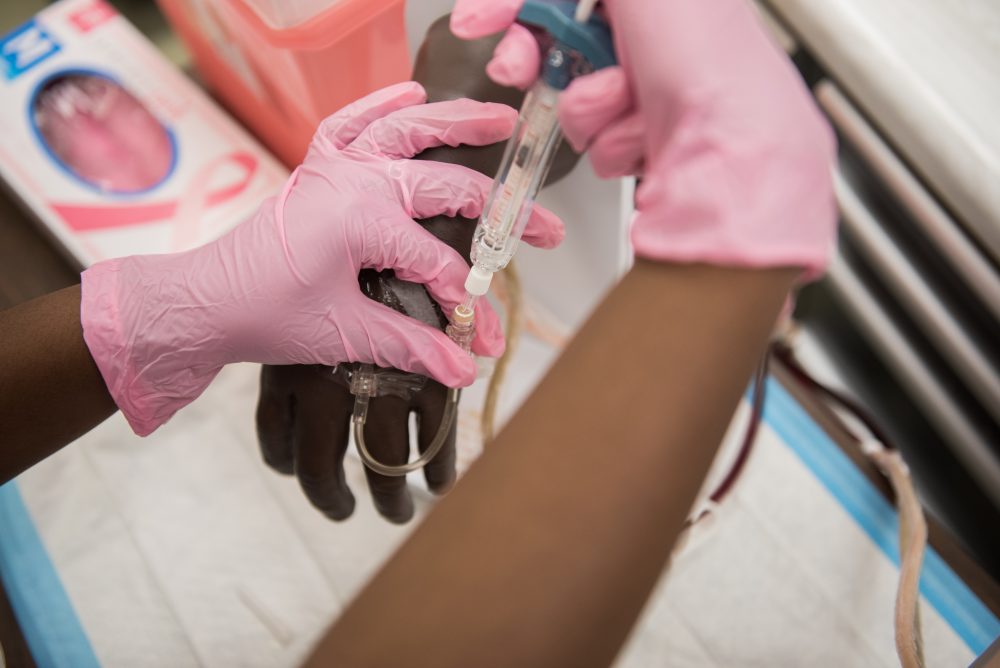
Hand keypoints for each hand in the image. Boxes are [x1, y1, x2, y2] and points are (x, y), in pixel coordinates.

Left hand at [80, 81, 562, 435]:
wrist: (200, 302)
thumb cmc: (262, 314)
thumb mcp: (344, 334)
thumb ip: (412, 347)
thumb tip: (465, 367)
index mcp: (362, 218)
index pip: (439, 264)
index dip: (469, 306)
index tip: (485, 339)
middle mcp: (353, 179)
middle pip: (446, 188)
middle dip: (502, 213)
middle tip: (546, 228)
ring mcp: (333, 167)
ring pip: (407, 131)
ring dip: (457, 123)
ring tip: (502, 117)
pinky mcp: (315, 169)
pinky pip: (351, 123)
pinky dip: (381, 104)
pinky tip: (411, 92)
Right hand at [451, 0, 836, 275]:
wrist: (733, 166)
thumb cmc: (712, 71)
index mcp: (667, 3)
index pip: (574, 1)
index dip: (521, 6)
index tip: (478, 20)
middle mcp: (663, 42)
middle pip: (568, 44)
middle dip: (543, 62)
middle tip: (521, 69)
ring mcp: (656, 95)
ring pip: (581, 97)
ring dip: (592, 109)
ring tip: (630, 111)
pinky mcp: (651, 141)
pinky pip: (602, 138)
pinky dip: (614, 143)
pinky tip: (645, 141)